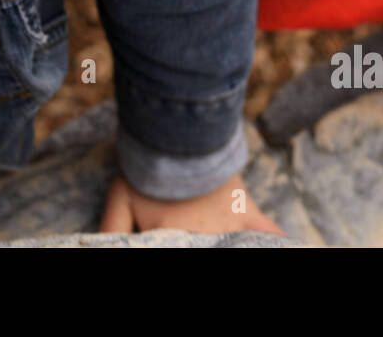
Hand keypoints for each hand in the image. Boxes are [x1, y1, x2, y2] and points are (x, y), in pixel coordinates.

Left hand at [97, 169, 286, 236]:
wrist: (180, 133)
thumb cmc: (147, 168)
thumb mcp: (119, 199)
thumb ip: (111, 228)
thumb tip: (96, 248)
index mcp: (174, 241)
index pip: (173, 248)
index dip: (172, 245)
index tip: (173, 243)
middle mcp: (204, 239)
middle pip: (205, 247)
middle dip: (202, 243)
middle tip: (199, 236)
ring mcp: (228, 227)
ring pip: (237, 248)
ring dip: (232, 247)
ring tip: (226, 243)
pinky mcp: (245, 209)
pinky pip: (267, 231)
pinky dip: (277, 241)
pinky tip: (287, 247)